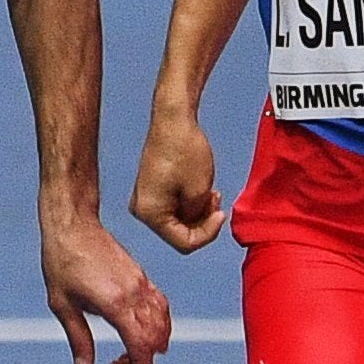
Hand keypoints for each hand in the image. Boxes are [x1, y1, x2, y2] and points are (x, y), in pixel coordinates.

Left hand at [42, 208, 170, 363]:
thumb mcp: (62, 306)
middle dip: (142, 361)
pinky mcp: (141, 276)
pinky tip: (143, 331)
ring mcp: (141, 284)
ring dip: (153, 343)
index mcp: (115, 305)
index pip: (140, 347)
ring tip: (129, 353)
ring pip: (163, 322)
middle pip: (155, 339)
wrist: (73, 226)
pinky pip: (160, 305)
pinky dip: (159, 324)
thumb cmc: (61, 263)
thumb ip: (78, 339)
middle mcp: (135, 295)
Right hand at [128, 107, 227, 253]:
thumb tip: (194, 222)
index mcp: (150, 213)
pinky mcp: (151, 190)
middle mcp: (142, 210)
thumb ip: (197, 217)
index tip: (221, 213)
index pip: (184, 242)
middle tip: (217, 202)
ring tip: (211, 193)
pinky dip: (189, 204)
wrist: (173, 121)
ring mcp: (145, 200)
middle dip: (202, 222)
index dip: (208, 233)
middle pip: (178, 233)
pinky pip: (172, 208)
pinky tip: (201, 189)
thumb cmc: (185, 151)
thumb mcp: (199, 191)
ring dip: (198, 213)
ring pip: (177, 221)